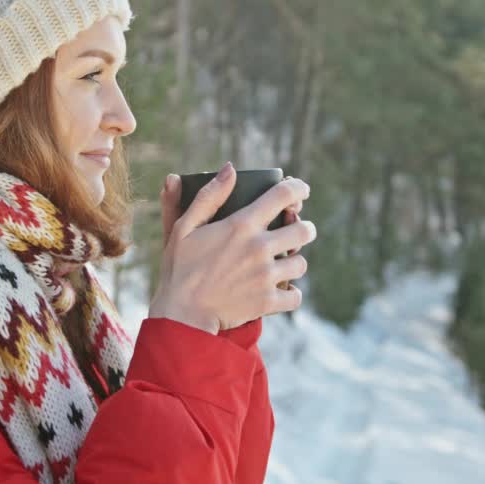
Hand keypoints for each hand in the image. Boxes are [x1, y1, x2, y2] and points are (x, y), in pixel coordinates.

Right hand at [150, 162, 316, 333]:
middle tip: (297, 232)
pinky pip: (296, 296)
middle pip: (304, 231)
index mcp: (241, 225)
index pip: (283, 196)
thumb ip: (209, 196)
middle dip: (304, 229)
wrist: (181, 315)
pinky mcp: (268, 302)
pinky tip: (282, 290)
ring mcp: (266, 276)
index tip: (301, 191)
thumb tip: (230, 169)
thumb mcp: (184, 227)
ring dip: (294, 262)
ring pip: (301, 264)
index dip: (298, 188)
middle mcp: (259, 248)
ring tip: (283, 264)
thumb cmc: (180, 269)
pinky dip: (292, 294)